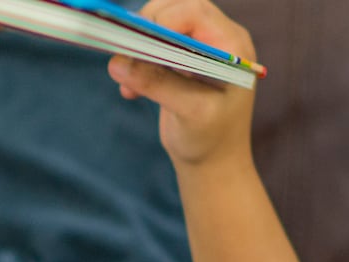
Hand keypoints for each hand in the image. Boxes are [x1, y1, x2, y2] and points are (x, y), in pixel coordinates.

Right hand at [105, 0, 255, 169]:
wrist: (213, 160)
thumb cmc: (211, 139)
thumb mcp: (189, 112)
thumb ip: (158, 84)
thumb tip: (117, 64)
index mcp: (231, 45)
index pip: (195, 12)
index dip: (163, 21)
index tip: (135, 45)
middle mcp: (217, 40)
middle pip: (177, 10)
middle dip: (146, 29)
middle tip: (127, 56)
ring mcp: (198, 49)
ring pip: (161, 24)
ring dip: (137, 47)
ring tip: (129, 79)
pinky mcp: (180, 61)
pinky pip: (152, 46)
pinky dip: (135, 63)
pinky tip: (131, 91)